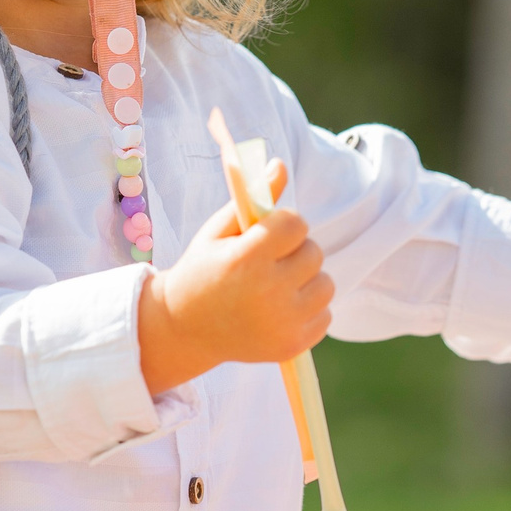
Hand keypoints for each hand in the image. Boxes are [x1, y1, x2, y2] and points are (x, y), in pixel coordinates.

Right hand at [137, 159, 333, 393]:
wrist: (185, 329)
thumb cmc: (203, 271)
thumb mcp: (219, 230)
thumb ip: (253, 198)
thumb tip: (280, 164)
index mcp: (246, 259)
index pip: (296, 224)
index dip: (284, 225)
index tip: (267, 235)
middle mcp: (268, 292)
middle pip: (314, 252)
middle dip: (295, 251)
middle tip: (268, 262)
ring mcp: (283, 323)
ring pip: (325, 284)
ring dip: (307, 280)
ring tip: (276, 285)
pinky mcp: (293, 345)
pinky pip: (325, 314)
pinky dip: (309, 309)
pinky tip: (281, 309)